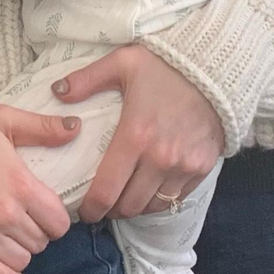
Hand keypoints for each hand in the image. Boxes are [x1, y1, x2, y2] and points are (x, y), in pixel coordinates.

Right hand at [0, 105, 78, 273]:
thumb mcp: (2, 119)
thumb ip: (42, 127)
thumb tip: (75, 129)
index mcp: (21, 185)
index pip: (59, 221)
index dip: (57, 219)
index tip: (47, 213)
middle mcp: (7, 215)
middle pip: (41, 241)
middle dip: (38, 232)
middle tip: (25, 221)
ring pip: (22, 260)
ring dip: (21, 251)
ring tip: (12, 237)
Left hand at [53, 45, 224, 222]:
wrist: (217, 67)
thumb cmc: (165, 65)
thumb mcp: (122, 62)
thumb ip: (86, 79)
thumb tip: (57, 92)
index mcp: (135, 136)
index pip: (106, 190)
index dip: (91, 208)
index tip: (83, 211)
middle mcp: (160, 158)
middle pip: (128, 206)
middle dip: (111, 210)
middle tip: (102, 204)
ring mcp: (184, 166)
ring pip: (152, 207)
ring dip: (135, 207)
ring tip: (124, 197)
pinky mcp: (202, 168)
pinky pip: (176, 198)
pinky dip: (160, 199)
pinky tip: (150, 189)